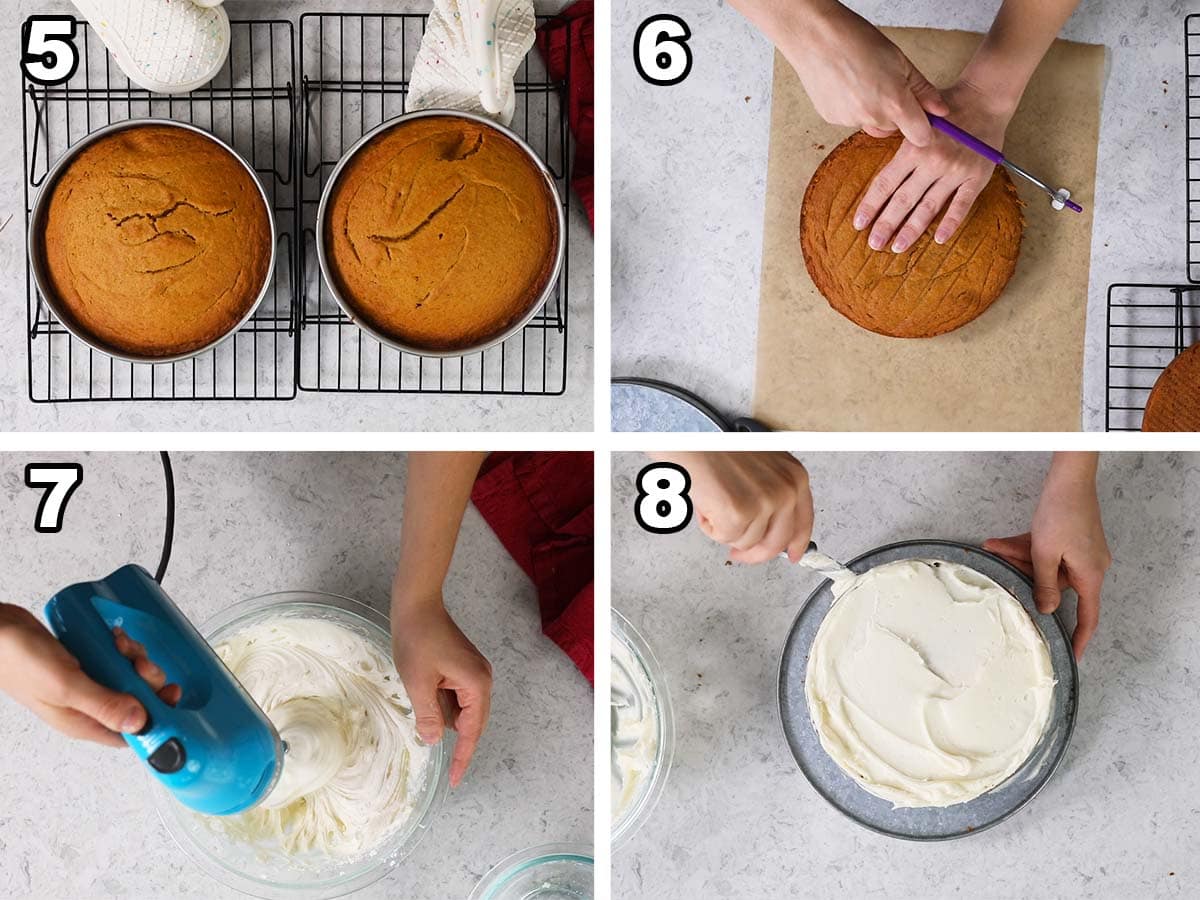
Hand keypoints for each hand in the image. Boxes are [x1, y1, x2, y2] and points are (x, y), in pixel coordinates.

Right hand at [0, 605, 178, 746]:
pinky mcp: (88, 664)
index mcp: (83, 723)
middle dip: (147, 680)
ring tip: (123, 645)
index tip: (171, 696)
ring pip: (130, 677)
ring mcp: (88, 684)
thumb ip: (103, 704)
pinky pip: (118, 659)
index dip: (158, 718)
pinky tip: (116, 638)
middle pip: (138, 701)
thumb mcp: (65, 685)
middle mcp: (89, 707)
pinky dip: (123, 648)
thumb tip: (140, 723)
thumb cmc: (17, 660)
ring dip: (135, 659)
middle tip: (139, 662)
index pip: (132, 733)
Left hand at [391, 597, 491, 787]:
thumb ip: (428, 715)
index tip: (454, 780)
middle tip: (434, 754)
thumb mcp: (418, 683)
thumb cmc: (417, 640)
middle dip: (451, 735)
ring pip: (462, 709)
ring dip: (442, 714)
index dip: (462, 757)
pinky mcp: (464, 667)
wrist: (417, 605)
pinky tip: (425, 693)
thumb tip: (433, 741)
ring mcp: (475, 672)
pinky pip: (456, 696)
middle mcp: (482, 679)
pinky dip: (442, 703)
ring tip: (420, 696)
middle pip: (471, 721)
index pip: (471, 731)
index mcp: (476, 684)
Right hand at [653, 452, 813, 564]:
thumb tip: (769, 529)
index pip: (803, 522)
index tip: (792, 555)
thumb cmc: (717, 447)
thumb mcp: (762, 466)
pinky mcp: (739, 513)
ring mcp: (764, 502)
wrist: (690, 439)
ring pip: (746, 542)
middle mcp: (785, 489)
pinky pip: (725, 538)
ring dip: (725, 529)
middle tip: (738, 552)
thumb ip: (774, 495)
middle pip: (776, 542)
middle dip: (754, 552)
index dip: (796, 544)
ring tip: (715, 502)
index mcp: (794, 476)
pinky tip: (707, 503)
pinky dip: (710, 526)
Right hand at [777, 3, 947, 146]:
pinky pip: (851, 119)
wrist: (816, 38)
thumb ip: (922, 90)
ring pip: (872, 123)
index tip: (922, 117)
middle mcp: (873, 117)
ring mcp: (850, 120)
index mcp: (895, 103)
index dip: (924, 128)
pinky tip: (845, 85)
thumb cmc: (857, 41)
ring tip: (862, 80)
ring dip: (872, 110)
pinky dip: (852, 107)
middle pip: (895, 129)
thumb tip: (941, 109)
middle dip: (895, 113)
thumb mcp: (900, 61)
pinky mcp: (832, 119)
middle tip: (886, 84)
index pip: (921, 136)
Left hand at [854, 80, 1012, 252]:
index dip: (871, 205)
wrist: (984, 98)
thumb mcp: (914, 118)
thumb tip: (875, 157)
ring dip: (911, 230)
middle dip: (886, 224)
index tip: (859, 223)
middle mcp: (933, 163)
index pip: (886, 184)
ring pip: (928, 207)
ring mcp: (955, 172)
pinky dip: (951, 223)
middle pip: (903, 200)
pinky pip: (962, 204)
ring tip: (897, 247)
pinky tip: (938, 239)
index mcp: (913, 149)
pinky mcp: (977, 177)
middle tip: (874, 244)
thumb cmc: (945, 109)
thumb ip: (898, 140)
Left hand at [984, 454, 1110, 659]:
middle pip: (1055, 583)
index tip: (1073, 655)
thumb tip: (1048, 609)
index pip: (1088, 616)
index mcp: (1089, 575)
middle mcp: (1089, 566)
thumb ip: (1044, 584)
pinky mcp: (1071, 538)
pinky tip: (997, 543)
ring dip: (1019, 557)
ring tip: (994, 547)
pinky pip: (1047, 551)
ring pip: (1046, 565)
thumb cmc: (1061, 514)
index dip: (1081, 637)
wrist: (1068, 479)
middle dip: (1025, 574)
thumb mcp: (1045, 553)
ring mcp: (1081, 552)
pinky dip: (1025, 548)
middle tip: (1001, 562)